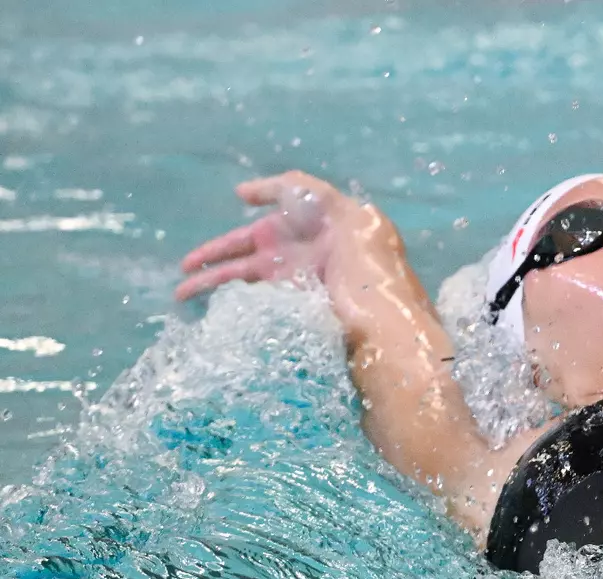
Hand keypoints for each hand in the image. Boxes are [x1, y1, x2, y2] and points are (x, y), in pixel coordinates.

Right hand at [174, 172, 363, 300]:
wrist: (376, 279)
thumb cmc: (348, 232)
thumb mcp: (317, 196)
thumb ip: (278, 187)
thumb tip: (239, 193)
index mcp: (290, 234)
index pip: (243, 242)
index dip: (214, 251)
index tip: (187, 266)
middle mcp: (289, 261)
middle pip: (239, 269)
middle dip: (207, 277)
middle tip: (179, 293)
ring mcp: (295, 288)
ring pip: (247, 292)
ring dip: (216, 296)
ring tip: (185, 306)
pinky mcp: (301, 313)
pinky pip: (265, 312)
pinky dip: (242, 315)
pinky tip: (219, 320)